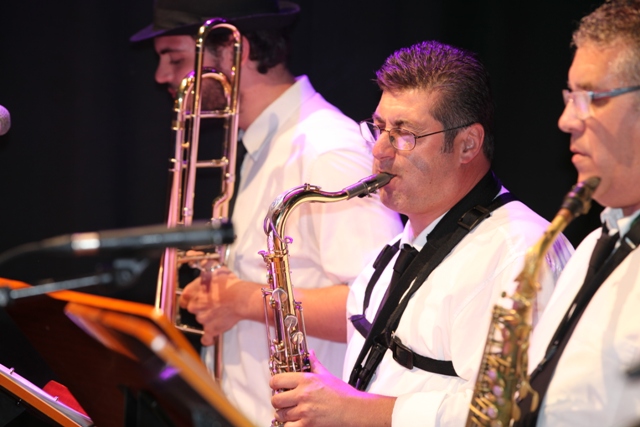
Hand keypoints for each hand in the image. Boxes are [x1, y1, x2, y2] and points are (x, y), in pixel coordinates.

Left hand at [178, 266, 260, 344]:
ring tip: (219, 313)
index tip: (195, 297)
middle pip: (192, 309)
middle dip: (200, 307)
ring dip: (207, 318)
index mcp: (192, 293)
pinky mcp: (211, 330)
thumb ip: (205, 265)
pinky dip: (208, 338)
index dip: (190, 297)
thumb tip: (198, 259)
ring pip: (200, 321)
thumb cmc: (229, 284)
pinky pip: (206, 338)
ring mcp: (202, 319)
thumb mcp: (215, 269)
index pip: (183, 298)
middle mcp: (194, 307)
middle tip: (211, 303)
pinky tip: (211, 336)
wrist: (240, 298)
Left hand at [270, 351, 393, 426]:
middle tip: (283, 401)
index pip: (277, 380)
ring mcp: (304, 411)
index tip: (277, 386)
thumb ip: (314, 364)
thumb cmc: (342, 394)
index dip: (274, 384)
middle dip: (278, 401)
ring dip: (284, 414)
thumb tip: (310, 354)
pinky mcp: (307, 425)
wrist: (353, 410)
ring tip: (290, 412)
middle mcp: (302, 395)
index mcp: (306, 380)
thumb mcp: (327, 375)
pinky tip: (295, 422)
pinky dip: (289, 425)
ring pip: (281, 414)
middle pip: (276, 400)